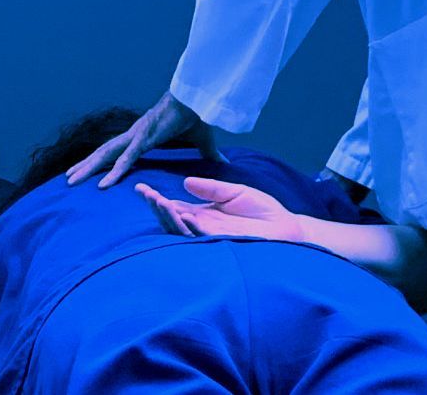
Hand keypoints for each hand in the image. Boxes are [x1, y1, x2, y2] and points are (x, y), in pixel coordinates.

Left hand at [64, 91, 218, 188]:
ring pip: (107, 155)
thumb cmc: (198, 114)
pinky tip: (102, 186)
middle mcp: (134, 135)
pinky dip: (114, 172)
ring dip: (88, 169)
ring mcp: (137, 135)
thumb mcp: (202, 141)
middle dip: (85, 166)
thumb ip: (207, 154)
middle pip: (104, 153)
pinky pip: (126, 159)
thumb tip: (222, 162)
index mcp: (143, 135)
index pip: (116, 150)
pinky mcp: (145, 138)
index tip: (88, 170)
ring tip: (71, 182)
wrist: (200, 98)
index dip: (101, 160)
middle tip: (68, 179)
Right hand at [135, 177, 301, 241]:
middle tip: (145, 193)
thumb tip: (186, 182)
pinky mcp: (221, 244)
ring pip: (181, 230)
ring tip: (158, 201)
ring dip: (169, 217)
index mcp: (203, 213)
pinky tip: (183, 214)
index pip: (174, 206)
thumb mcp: (235, 192)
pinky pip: (201, 238)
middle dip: (157, 207)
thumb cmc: (263, 211)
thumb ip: (212, 188)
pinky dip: (190, 227)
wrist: (285, 228)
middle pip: (172, 219)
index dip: (157, 198)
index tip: (141, 187)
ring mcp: (210, 237)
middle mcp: (202, 226)